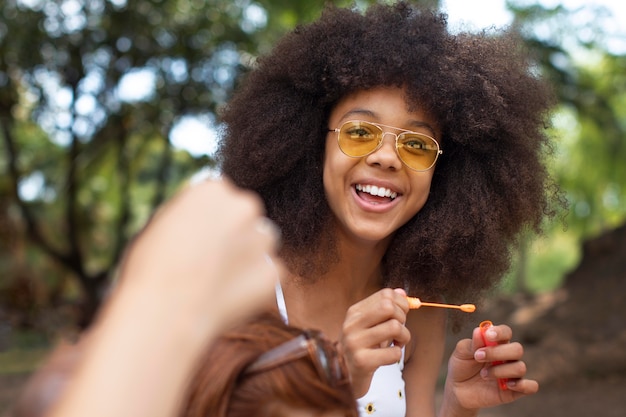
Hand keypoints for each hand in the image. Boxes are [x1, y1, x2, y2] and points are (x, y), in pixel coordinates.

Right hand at [117, 178, 282, 336]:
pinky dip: (254, 284)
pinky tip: (228, 297)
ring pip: (261, 243)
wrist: (163, 315)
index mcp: (214, 189)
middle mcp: (245, 208)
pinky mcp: (273, 273)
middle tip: (211, 261)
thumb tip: (199, 216)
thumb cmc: (150, 271)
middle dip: (233, 233)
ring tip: (219, 280)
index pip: (220, 196)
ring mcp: (263, 241)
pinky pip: (269, 274)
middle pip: (245, 215)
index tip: (198, 236)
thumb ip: (189, 215)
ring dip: (248, 255)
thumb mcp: (160, 225)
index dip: (208, 218)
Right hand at [338, 288, 410, 396]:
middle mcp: (351, 324)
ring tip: (397, 343)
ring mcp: (354, 343)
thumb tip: (402, 292)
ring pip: (394, 327)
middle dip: (402, 318)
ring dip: (404, 337)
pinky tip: (389, 357)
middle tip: (399, 330)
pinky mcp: (361, 361)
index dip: (401, 304)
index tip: (400, 317)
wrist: (345, 377)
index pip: (385, 295)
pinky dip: (398, 355)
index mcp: (354, 312)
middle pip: (388, 307)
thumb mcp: (370, 325)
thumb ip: (384, 308)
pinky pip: (394, 353)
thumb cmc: (362, 348)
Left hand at [443, 323, 538, 411]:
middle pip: (517, 349)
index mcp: (496, 343)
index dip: (500, 332)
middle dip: (497, 352)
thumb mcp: (461, 353)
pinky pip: (531, 386)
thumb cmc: (461, 367)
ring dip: (499, 370)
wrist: (457, 391)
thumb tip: (479, 331)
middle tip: (478, 357)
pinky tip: (507, 385)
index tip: (488, 336)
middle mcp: (507, 357)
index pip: (506, 332)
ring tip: (483, 375)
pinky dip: (523, 385)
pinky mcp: (514, 390)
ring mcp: (512, 373)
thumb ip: (471, 344)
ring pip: (520, 367)